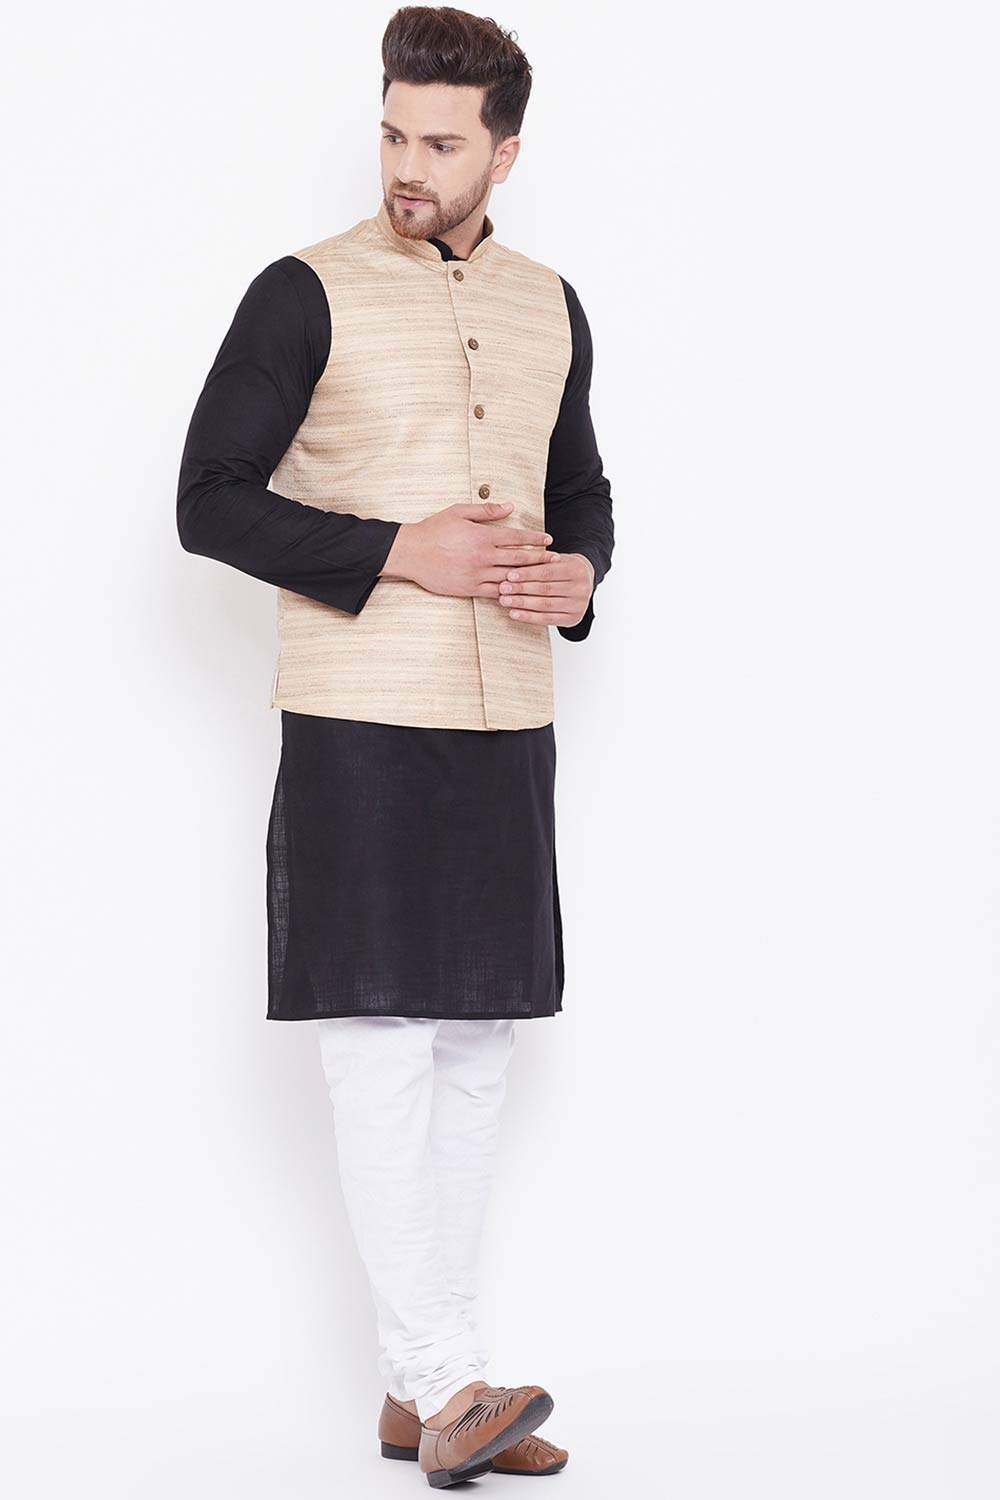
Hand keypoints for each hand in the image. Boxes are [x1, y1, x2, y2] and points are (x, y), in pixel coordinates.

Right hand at [381, 501, 552, 597]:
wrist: (410, 552)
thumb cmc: (433, 530)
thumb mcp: (459, 511)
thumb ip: (487, 510)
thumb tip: (510, 507)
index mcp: (482, 536)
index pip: (517, 537)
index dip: (536, 538)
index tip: (549, 540)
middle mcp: (483, 556)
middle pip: (519, 559)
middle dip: (540, 559)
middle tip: (557, 560)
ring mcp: (477, 574)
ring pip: (510, 577)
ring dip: (529, 578)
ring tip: (545, 579)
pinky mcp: (468, 589)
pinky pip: (495, 593)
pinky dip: (510, 593)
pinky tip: (521, 594)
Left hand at [498, 551, 594, 627]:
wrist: (583, 583)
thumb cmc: (562, 569)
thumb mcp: (555, 560)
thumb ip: (539, 562)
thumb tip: (511, 569)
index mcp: (577, 569)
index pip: (548, 572)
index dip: (527, 574)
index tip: (509, 575)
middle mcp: (582, 588)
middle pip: (546, 589)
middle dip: (522, 589)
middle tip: (503, 588)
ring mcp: (579, 605)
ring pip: (545, 605)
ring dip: (522, 603)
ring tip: (504, 600)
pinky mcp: (573, 619)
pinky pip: (548, 619)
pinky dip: (529, 617)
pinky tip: (514, 614)